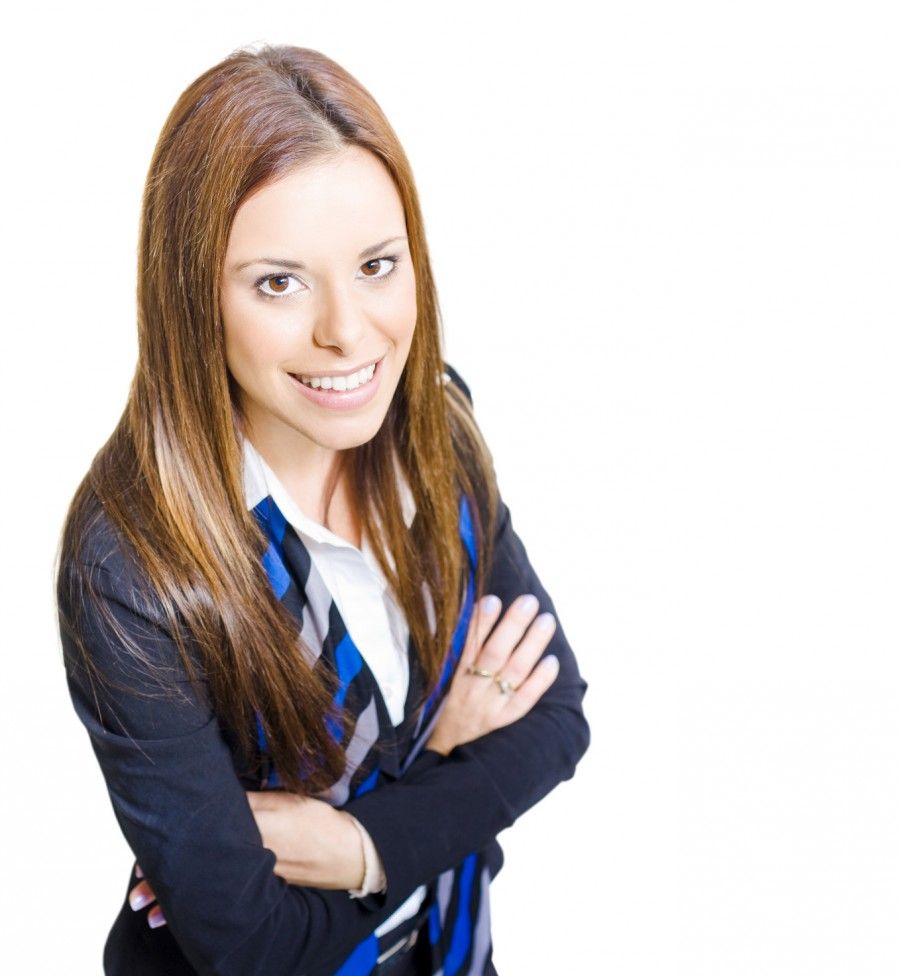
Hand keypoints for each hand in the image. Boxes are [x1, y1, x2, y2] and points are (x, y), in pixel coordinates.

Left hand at [127, 793, 363, 927]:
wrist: (350, 853)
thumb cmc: (316, 820)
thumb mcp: (283, 798)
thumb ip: (248, 798)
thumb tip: (212, 793)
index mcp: (252, 829)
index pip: (202, 836)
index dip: (171, 845)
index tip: (145, 852)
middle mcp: (249, 858)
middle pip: (198, 867)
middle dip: (164, 880)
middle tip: (136, 889)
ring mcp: (255, 881)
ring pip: (209, 889)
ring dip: (176, 901)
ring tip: (147, 910)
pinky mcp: (265, 895)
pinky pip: (227, 902)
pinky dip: (203, 912)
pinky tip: (184, 922)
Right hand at [425, 592, 559, 755]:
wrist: (448, 748)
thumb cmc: (452, 704)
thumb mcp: (447, 677)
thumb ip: (461, 648)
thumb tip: (479, 610)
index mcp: (456, 675)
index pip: (469, 644)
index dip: (481, 622)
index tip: (493, 599)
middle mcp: (474, 689)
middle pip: (495, 654)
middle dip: (513, 625)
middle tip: (529, 601)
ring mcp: (491, 705)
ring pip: (514, 672)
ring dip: (532, 645)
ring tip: (546, 621)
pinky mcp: (506, 720)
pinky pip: (525, 699)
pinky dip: (539, 680)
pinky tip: (552, 661)